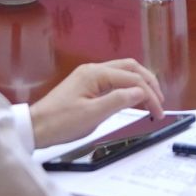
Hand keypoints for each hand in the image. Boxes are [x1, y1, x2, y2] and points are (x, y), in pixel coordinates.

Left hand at [30, 59, 165, 148]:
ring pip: (123, 73)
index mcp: (95, 74)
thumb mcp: (93, 114)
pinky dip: (127, 89)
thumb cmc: (60, 122)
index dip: (150, 94)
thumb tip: (141, 92)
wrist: (35, 127)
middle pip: (130, 68)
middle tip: (160, 102)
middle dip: (148, 83)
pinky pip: (113, 82)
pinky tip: (133, 100)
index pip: (133, 79)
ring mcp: (89, 77)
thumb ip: (119, 100)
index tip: (158, 112)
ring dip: (139, 85)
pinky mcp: (86, 86)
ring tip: (151, 102)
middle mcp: (93, 70)